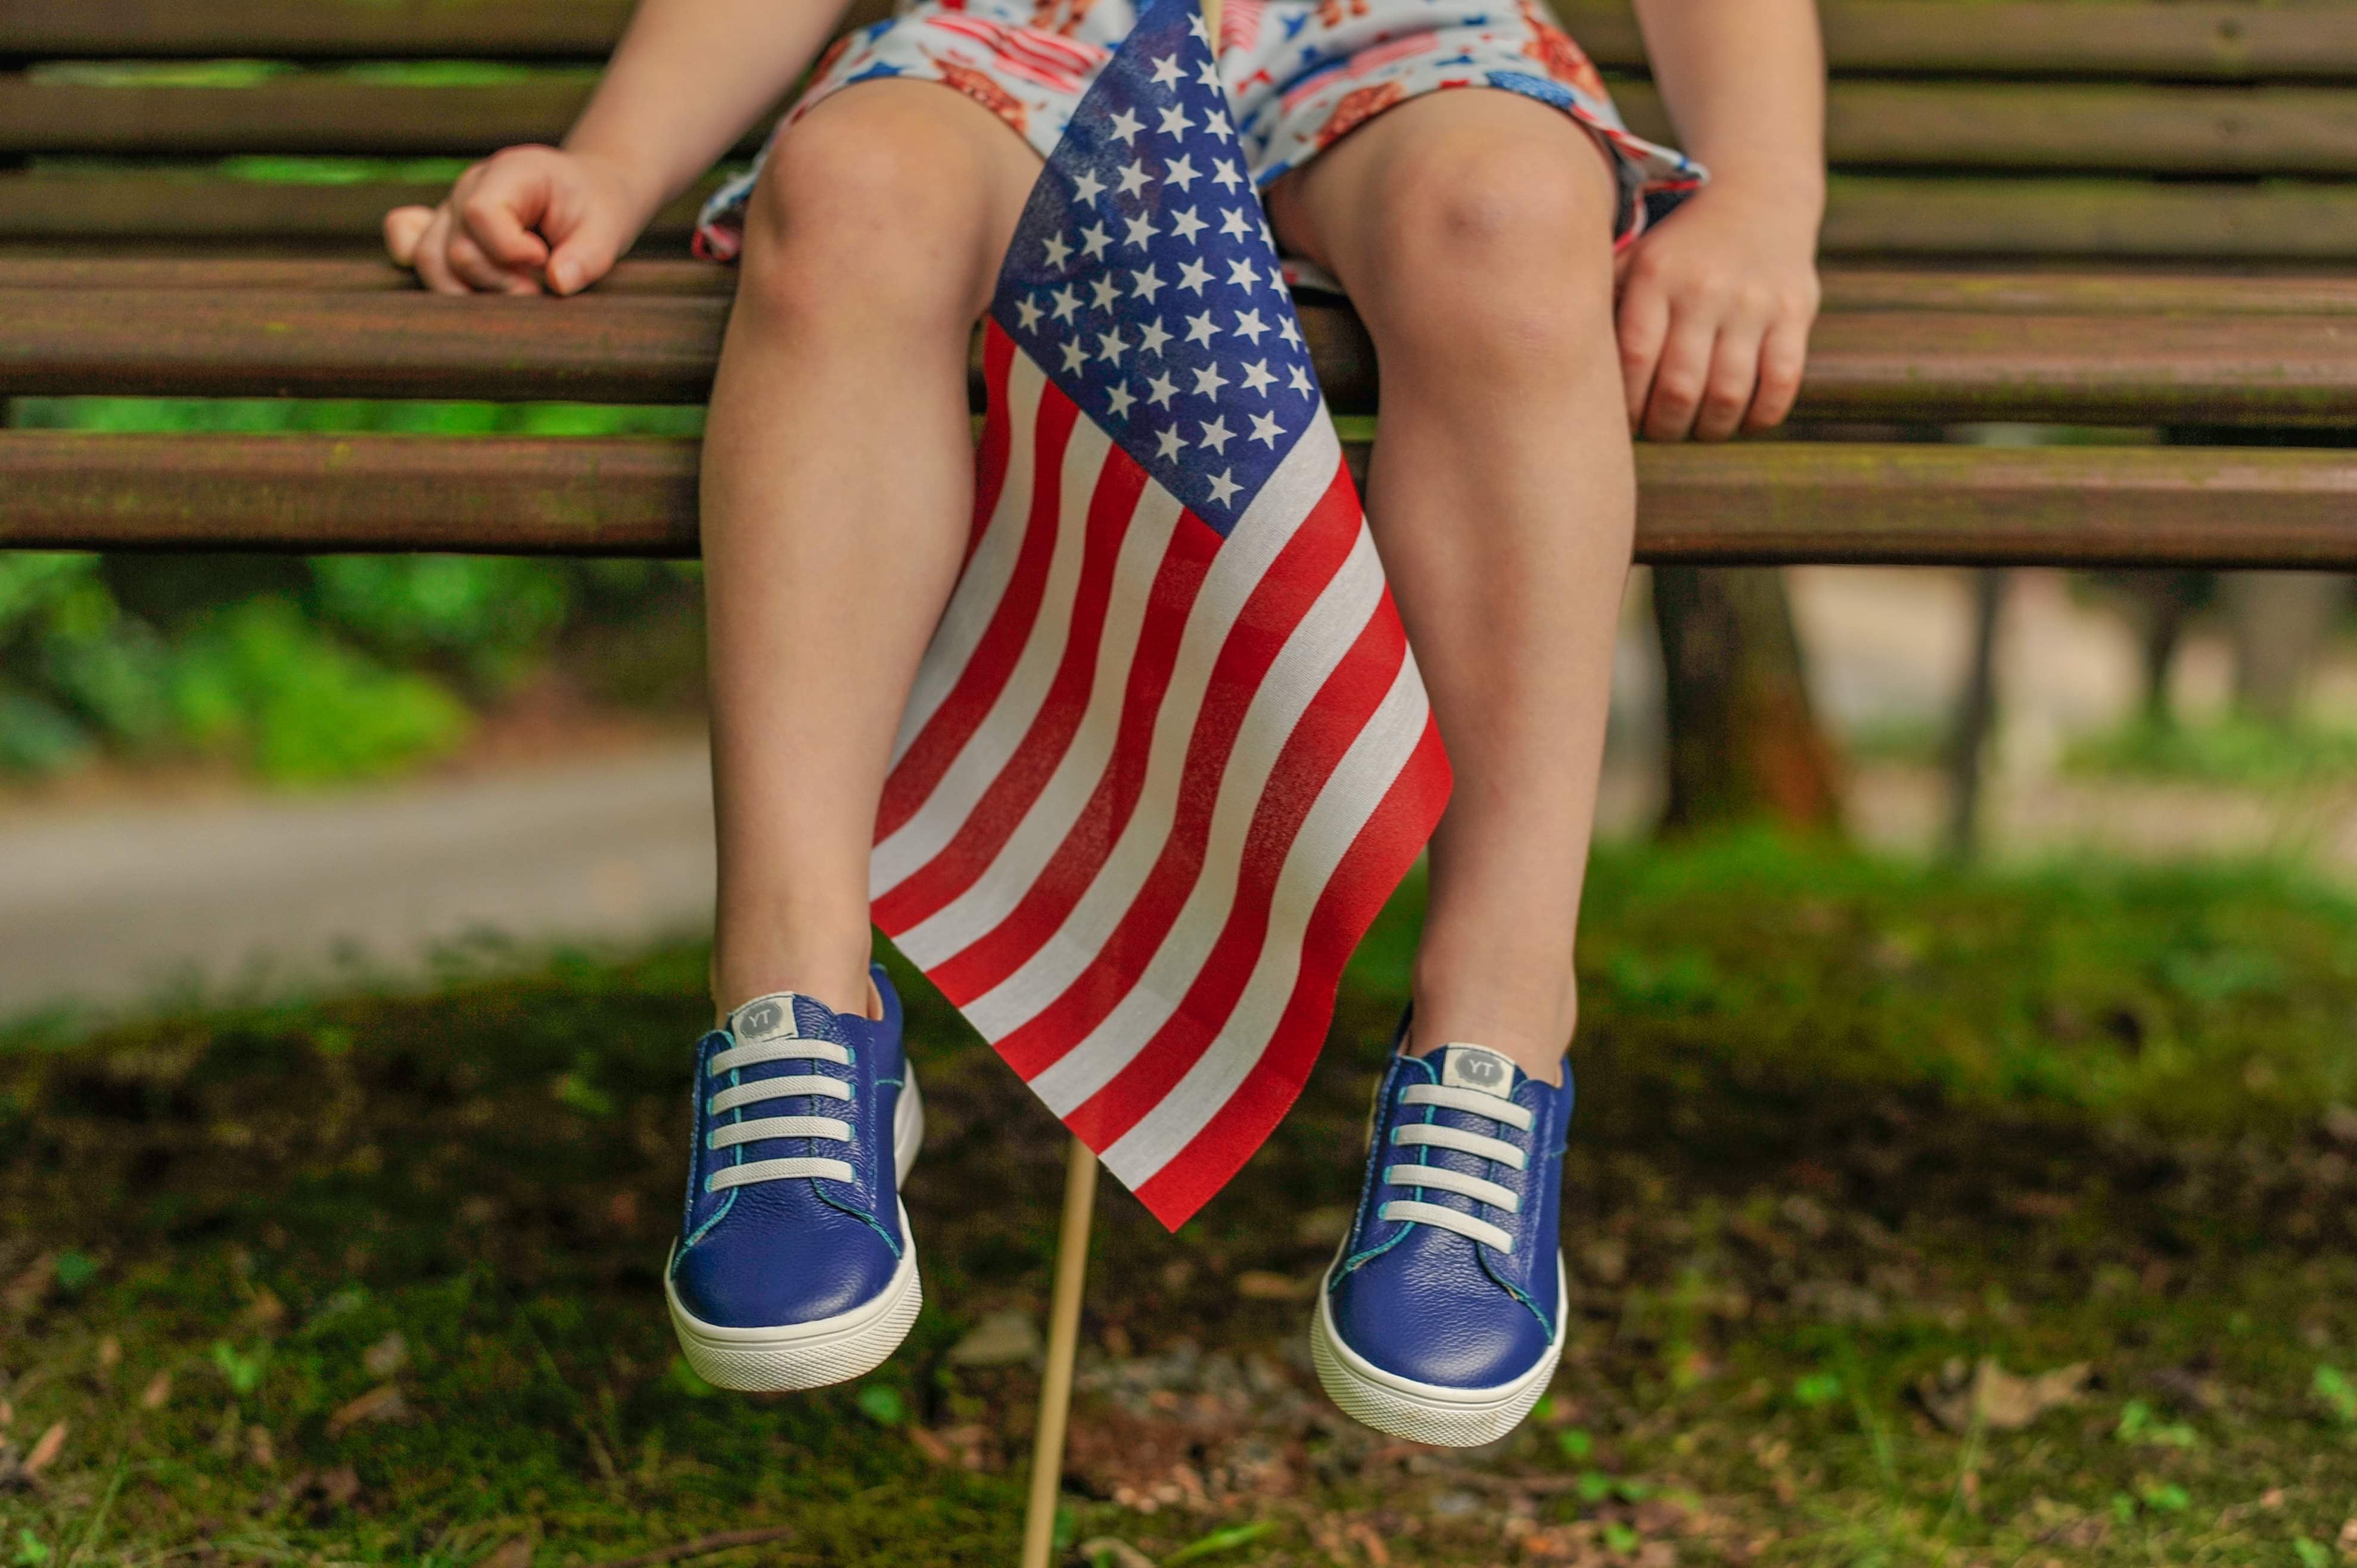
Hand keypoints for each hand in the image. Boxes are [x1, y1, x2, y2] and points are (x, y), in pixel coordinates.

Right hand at [384, 144, 649, 296]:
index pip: (481, 214)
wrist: (587, 195)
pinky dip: (428, 273)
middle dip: (498, 284)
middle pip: (454, 249)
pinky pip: (408, 247)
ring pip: (428, 260)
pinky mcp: (443, 231)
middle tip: (537, 289)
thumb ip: (589, 256)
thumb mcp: (609, 227)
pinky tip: (466, 289)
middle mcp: (469, 188)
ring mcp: (451, 210)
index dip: (509, 251)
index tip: (542, 260)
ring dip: (469, 294)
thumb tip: (558, 284)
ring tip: (514, 294)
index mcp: (509, 173)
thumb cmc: (597, 208)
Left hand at [1614, 183, 1821, 441]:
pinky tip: (1742, 418)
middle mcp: (1704, 288)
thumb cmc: (1679, 247)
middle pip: (1679, 389)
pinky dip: (1760, 415)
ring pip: (1729, 394)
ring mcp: (1753, 301)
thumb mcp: (1634, 257)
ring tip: (1698, 428)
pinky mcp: (1795, 311)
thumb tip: (1565, 369)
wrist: (1758, 194)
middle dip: (1665, 427)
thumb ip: (1602, 304)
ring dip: (1710, 428)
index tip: (1623, 422)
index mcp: (1655, 275)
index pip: (1634, 360)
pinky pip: (1781, 383)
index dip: (1627, 407)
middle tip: (1660, 431)